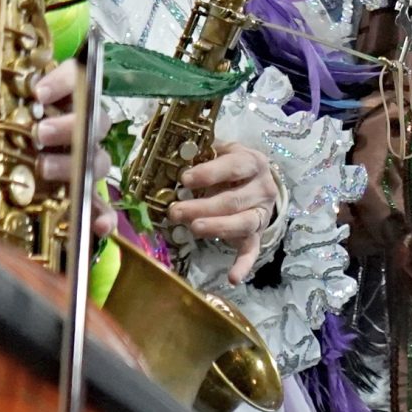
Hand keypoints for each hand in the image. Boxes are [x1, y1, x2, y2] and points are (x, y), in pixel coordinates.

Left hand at [31, 62, 117, 239]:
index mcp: (62, 98)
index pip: (78, 77)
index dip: (63, 81)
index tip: (37, 90)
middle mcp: (79, 128)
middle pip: (95, 119)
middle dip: (69, 125)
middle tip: (38, 133)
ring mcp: (83, 164)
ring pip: (98, 160)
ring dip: (74, 164)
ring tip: (43, 170)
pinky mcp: (81, 198)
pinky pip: (102, 207)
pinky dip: (102, 216)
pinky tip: (95, 225)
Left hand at [167, 141, 280, 282]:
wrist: (262, 182)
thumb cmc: (232, 165)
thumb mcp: (220, 150)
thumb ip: (193, 146)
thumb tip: (148, 133)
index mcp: (252, 162)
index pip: (234, 166)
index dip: (210, 173)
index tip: (185, 179)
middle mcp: (262, 188)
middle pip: (233, 200)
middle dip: (203, 206)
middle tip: (176, 211)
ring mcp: (261, 213)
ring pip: (242, 223)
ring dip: (217, 227)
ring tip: (194, 229)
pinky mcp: (258, 234)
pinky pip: (252, 251)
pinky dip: (244, 265)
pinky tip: (233, 278)